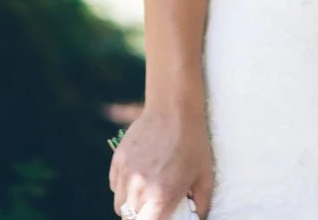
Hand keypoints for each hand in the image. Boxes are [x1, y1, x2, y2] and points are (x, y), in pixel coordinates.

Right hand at [109, 102, 211, 219]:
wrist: (174, 109)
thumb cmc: (194, 143)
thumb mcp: (204, 177)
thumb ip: (200, 204)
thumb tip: (196, 217)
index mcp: (161, 196)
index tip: (159, 216)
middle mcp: (139, 188)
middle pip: (130, 218)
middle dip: (142, 216)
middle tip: (153, 207)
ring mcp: (126, 173)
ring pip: (119, 204)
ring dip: (130, 204)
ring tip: (144, 195)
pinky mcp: (118, 160)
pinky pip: (113, 185)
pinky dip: (122, 188)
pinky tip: (136, 180)